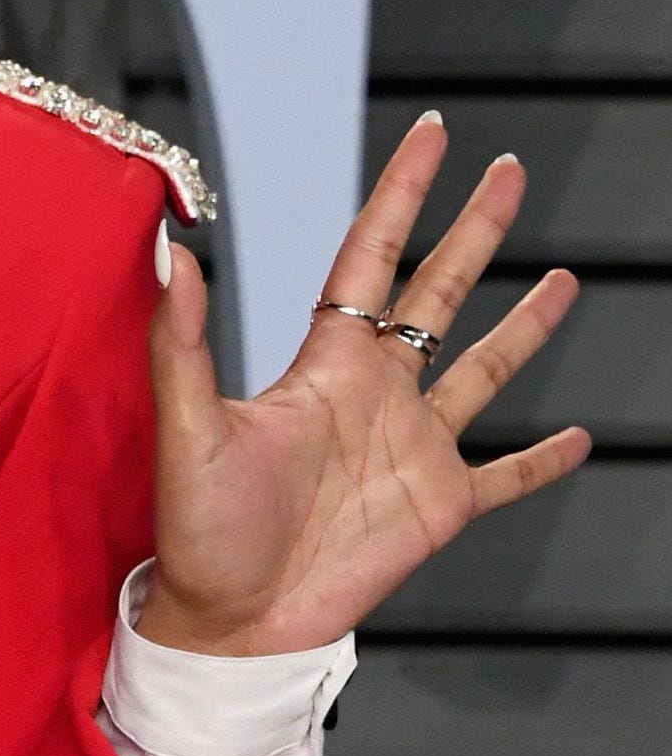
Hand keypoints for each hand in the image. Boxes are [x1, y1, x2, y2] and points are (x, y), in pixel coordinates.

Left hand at [138, 111, 588, 656]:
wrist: (232, 618)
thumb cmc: (199, 525)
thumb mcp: (187, 424)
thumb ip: (183, 340)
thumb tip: (173, 253)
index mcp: (324, 362)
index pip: (373, 255)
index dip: (403, 194)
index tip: (436, 137)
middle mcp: (376, 392)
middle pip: (437, 292)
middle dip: (473, 230)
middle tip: (510, 170)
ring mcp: (413, 448)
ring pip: (483, 370)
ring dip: (523, 325)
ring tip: (564, 277)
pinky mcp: (439, 508)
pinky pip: (505, 476)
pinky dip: (544, 461)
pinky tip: (582, 437)